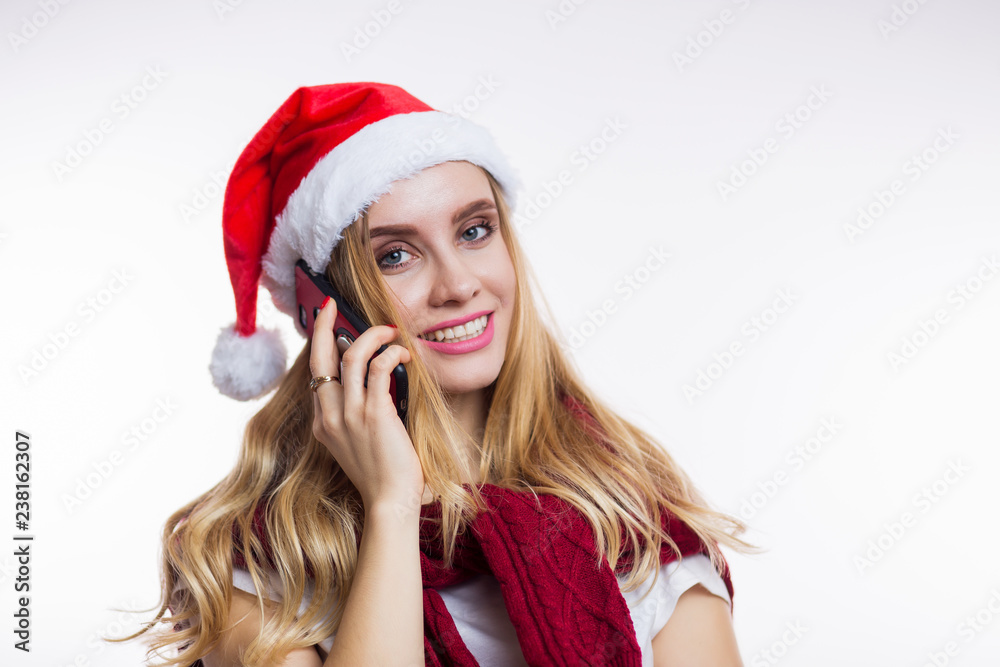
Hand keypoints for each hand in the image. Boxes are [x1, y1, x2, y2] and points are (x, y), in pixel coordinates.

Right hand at [309, 297, 425, 509]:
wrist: (390, 502)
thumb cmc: (382, 476)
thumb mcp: (356, 447)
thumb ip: (354, 419)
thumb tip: (372, 386)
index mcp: (322, 425)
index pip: (316, 376)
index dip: (321, 347)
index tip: (329, 327)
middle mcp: (330, 417)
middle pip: (320, 358)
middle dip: (324, 325)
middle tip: (332, 305)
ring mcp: (350, 415)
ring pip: (351, 355)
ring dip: (371, 336)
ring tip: (389, 331)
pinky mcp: (374, 414)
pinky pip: (378, 369)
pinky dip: (391, 354)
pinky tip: (403, 354)